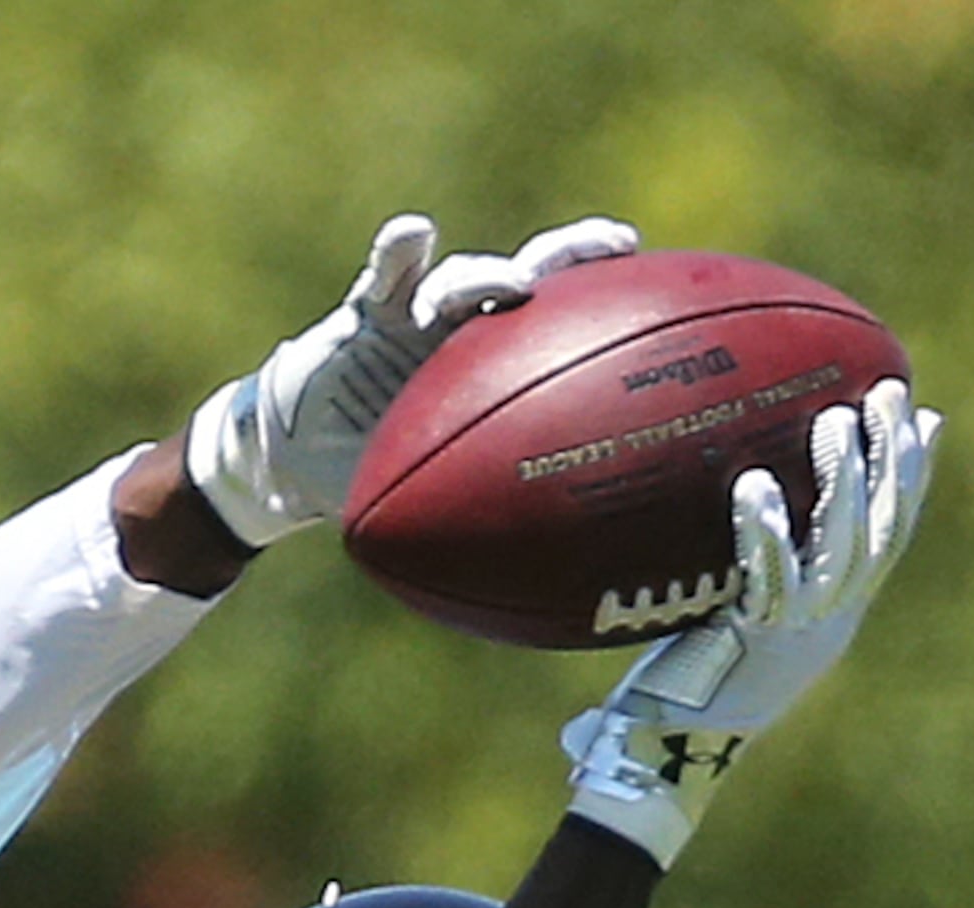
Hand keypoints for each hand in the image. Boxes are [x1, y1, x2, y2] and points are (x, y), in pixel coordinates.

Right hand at [182, 210, 639, 554]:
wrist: (303, 461)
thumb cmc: (384, 486)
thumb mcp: (445, 515)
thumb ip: (503, 537)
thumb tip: (586, 609)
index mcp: (510, 373)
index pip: (572, 335)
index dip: (620, 315)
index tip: (669, 306)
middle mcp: (478, 332)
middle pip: (538, 276)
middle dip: (575, 255)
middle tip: (611, 249)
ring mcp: (426, 316)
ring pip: (468, 275)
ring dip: (482, 278)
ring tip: (496, 288)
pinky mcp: (372, 310)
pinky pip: (388, 273)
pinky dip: (401, 250)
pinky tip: (413, 233)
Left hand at [558, 377, 939, 867]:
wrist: (662, 763)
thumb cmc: (684, 688)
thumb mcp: (733, 620)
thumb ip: (755, 568)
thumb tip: (748, 499)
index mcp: (834, 619)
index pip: (891, 537)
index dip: (915, 476)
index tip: (926, 414)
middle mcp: (829, 626)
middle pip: (883, 531)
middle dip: (896, 458)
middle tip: (890, 391)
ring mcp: (797, 637)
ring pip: (843, 549)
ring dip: (845, 480)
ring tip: (835, 419)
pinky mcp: (754, 647)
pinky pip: (767, 580)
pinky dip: (764, 531)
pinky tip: (756, 484)